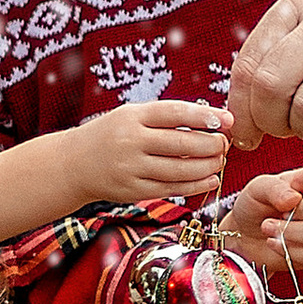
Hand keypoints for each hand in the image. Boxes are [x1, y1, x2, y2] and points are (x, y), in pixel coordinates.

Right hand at [65, 96, 227, 207]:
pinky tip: (210, 179)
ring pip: (179, 170)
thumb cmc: (111, 136)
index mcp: (132, 116)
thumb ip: (166, 118)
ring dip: (207, 167)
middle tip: (225, 144)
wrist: (74, 164)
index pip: (175, 113)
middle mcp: (130, 141)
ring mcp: (131, 168)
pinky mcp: (132, 190)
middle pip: (182, 143)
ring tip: (219, 161)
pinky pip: (171, 189)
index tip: (228, 120)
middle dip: (211, 145)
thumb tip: (212, 122)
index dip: (206, 116)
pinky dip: (195, 185)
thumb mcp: (131, 116)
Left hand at [215, 155, 302, 275]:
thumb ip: (275, 188)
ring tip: (267, 228)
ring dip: (290, 232)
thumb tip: (294, 199)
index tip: (294, 184)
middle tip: (281, 212)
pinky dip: (289, 250)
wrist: (243, 236)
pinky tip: (274, 243)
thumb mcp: (258, 189)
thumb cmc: (254, 206)